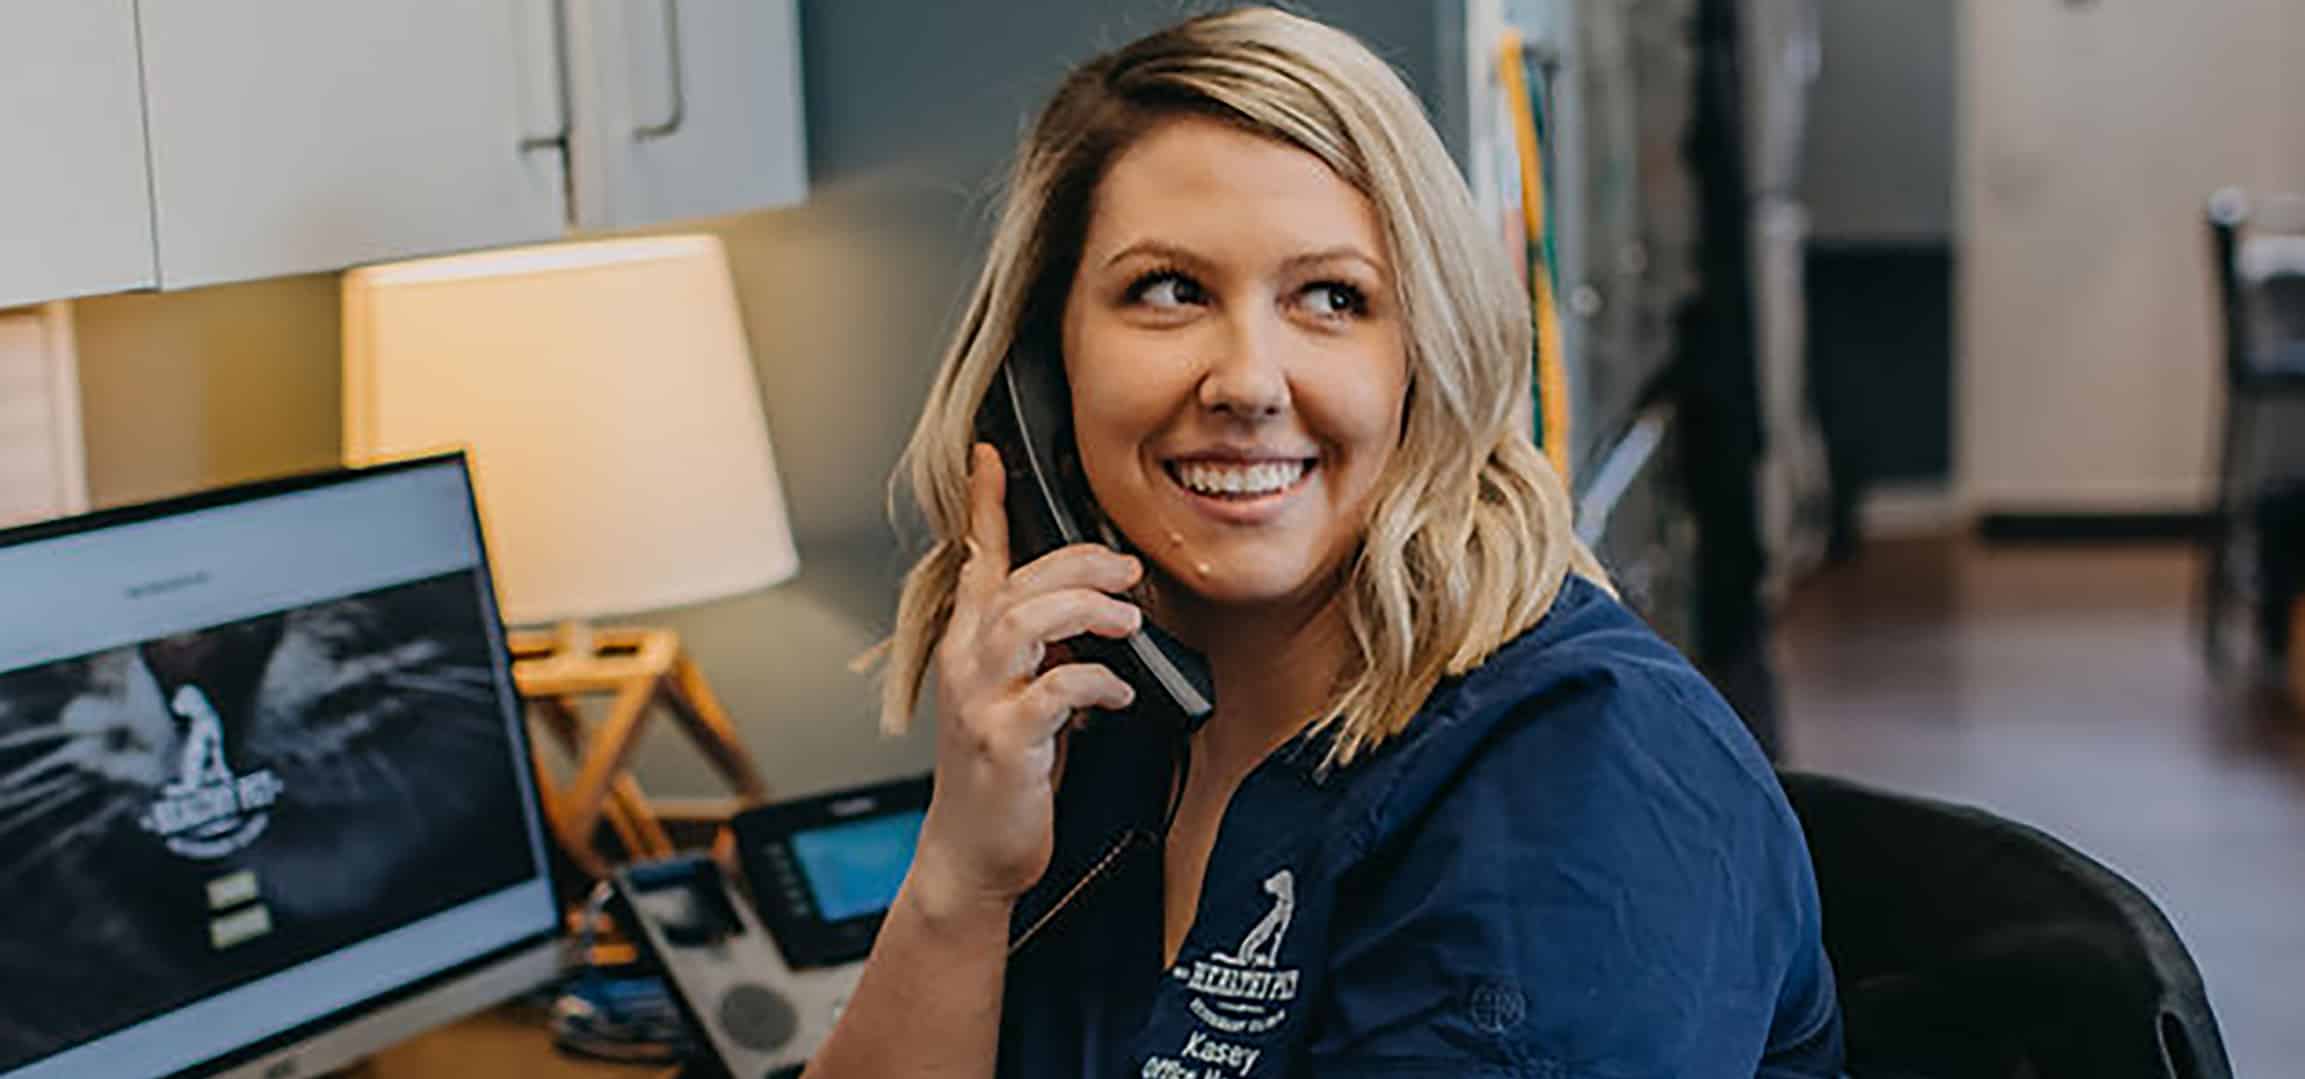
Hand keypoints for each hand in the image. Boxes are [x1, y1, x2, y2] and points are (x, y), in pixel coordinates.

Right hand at [908, 443, 1144, 921]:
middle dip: (1079, 564)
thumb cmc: (1003, 776)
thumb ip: (1045, 651)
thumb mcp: (1021, 699)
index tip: (991, 455)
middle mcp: (965, 665)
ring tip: (1128, 623)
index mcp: (969, 647)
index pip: (975, 560)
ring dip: (1085, 612)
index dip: (984, 505)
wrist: (972, 856)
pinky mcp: (1004, 743)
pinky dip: (1097, 683)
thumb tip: (1097, 611)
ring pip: (1025, 623)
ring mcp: (980, 703)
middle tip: (1128, 569)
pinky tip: (1123, 695)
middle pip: (1017, 584)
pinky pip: (1055, 692)